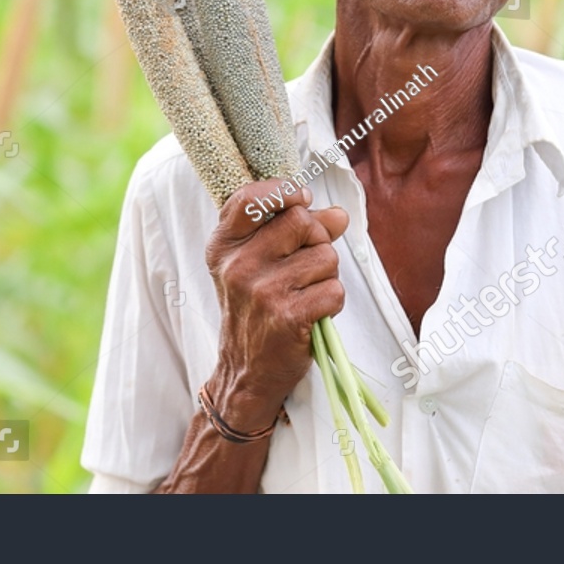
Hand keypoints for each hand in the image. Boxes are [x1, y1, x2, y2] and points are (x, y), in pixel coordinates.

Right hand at [203, 179, 349, 432]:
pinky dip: (332, 303)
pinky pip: (335, 290)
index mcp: (224, 246)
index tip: (301, 199)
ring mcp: (262, 291)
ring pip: (326, 256)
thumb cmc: (255, 311)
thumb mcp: (258, 265)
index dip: (284, 191)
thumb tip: (339, 215)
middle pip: (302, 221)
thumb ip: (297, 232)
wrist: (246, 372)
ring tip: (304, 294)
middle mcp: (239, 265)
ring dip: (326, 276)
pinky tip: (312, 314)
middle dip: (316, 241)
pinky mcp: (288, 316)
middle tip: (304, 268)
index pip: (251, 198)